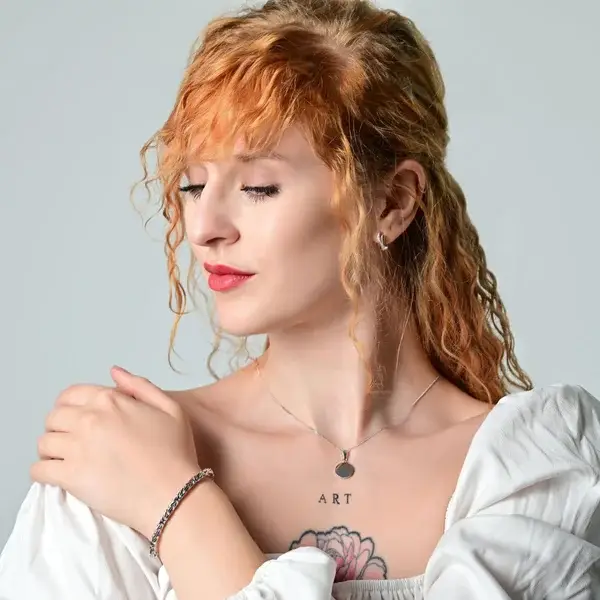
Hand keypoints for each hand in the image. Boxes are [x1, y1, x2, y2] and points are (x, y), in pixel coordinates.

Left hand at [31, 366, 201, 539]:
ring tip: (67, 461)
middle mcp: (89, 419)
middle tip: (75, 443)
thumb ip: (140, 386)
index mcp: (111, 400)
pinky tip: (60, 477)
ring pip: (44, 443)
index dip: (71, 407)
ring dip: (52, 450)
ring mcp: (77, 448)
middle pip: (54, 418)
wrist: (174, 494)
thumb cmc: (176, 453)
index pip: (71, 395)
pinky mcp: (70, 476)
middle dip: (61, 428)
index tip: (78, 421)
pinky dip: (44, 473)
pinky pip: (39, 470)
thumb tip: (114, 372)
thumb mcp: (170, 408)